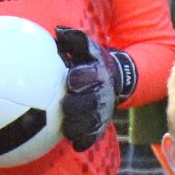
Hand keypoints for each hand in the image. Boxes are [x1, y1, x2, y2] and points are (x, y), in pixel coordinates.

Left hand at [53, 26, 136, 151]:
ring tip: (68, 129)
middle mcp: (103, 94)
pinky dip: (86, 140)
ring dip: (80, 126)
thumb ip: (74, 39)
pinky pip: (94, 135)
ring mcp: (103, 111)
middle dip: (80, 105)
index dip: (82, 78)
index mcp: (98, 74)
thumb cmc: (92, 62)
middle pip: (92, 102)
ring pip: (92, 122)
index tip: (71, 80)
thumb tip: (58, 31)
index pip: (92, 75)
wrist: (116, 79)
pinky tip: (76, 144)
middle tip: (66, 106)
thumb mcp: (87, 48)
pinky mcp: (100, 125)